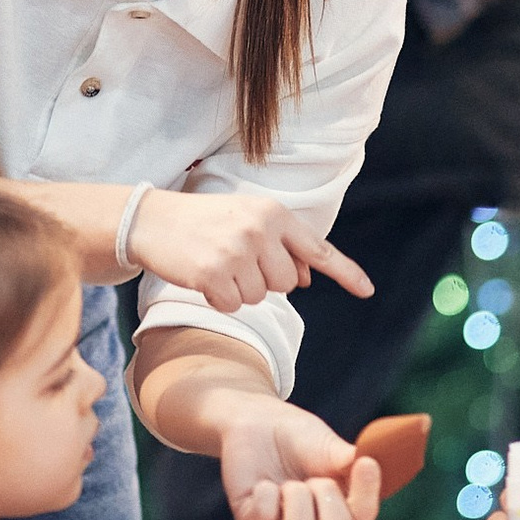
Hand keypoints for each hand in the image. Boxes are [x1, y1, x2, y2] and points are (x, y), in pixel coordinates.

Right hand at [128, 189, 373, 311]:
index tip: (367, 291)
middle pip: (286, 283)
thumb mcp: (246, 221)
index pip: (317, 247)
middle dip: (265, 281)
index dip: (345, 272)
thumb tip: (306, 279)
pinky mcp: (213, 273)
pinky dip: (220, 299)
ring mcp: (237, 251)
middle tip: (237, 261)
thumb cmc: (205, 222)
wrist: (152, 220)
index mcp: (272, 213)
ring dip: (239, 290)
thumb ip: (280, 246)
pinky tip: (204, 277)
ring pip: (259, 297)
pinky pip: (234, 306)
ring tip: (217, 264)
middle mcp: (259, 229)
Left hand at [216, 398, 381, 519]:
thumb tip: (372, 460)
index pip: (363, 518)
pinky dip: (266, 494)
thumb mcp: (327, 445)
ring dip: (296, 496)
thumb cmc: (296, 437)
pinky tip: (264, 483)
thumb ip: (348, 460)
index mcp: (340, 511)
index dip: (367, 494)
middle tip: (313, 477)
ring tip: (287, 482)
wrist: (256, 422)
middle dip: (326, 495)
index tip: (365, 463)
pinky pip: (264, 518)